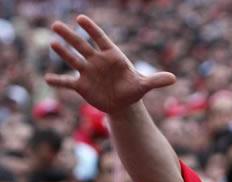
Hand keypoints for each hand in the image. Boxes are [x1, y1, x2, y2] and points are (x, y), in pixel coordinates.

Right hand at [45, 15, 175, 113]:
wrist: (123, 103)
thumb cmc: (133, 89)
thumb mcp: (144, 85)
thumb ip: (156, 80)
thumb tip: (174, 79)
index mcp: (112, 56)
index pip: (100, 39)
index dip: (91, 30)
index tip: (80, 19)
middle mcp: (97, 61)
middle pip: (82, 45)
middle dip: (70, 36)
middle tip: (56, 25)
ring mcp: (88, 72)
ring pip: (73, 59)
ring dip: (63, 52)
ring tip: (53, 43)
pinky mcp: (81, 86)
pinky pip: (67, 82)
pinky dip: (58, 81)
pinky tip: (48, 79)